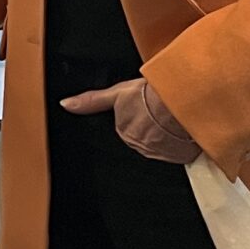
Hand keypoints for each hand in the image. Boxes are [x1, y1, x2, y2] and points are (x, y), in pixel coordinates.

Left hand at [59, 77, 199, 163]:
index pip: (128, 127)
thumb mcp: (118, 92)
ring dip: (167, 133)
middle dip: (152, 125)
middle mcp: (139, 146)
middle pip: (144, 135)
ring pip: (162, 143)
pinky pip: (180, 150)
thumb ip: (92, 101)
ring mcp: (160, 152)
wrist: (181, 102)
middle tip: (160, 110)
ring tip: (173, 117)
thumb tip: (66, 104)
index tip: (146, 108)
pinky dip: (182, 141)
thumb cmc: (152, 95)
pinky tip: (183, 128)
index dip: (139, 115)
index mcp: (124, 132)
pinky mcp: (180, 156)